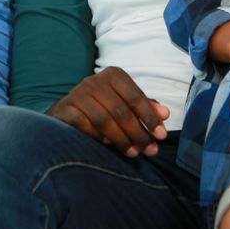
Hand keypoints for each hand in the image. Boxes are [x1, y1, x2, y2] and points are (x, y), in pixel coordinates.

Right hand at [47, 67, 168, 157]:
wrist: (68, 110)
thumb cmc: (103, 106)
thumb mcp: (125, 102)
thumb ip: (144, 107)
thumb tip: (165, 114)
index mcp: (113, 75)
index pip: (135, 96)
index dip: (150, 117)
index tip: (161, 136)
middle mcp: (94, 81)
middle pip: (121, 110)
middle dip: (138, 133)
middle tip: (150, 150)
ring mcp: (77, 94)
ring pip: (103, 120)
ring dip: (121, 139)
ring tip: (133, 153)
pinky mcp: (65, 109)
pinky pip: (84, 127)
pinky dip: (97, 137)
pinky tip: (107, 146)